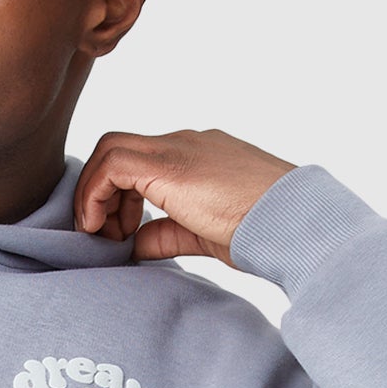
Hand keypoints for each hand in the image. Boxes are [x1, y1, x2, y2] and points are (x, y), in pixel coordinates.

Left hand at [72, 128, 293, 261]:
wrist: (291, 221)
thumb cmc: (262, 230)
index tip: (123, 233)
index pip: (141, 160)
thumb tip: (136, 245)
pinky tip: (102, 228)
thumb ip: (166, 233)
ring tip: (102, 234)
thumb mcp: (202, 232)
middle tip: (105, 234)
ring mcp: (178, 147)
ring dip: (95, 194)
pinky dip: (96, 195)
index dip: (120, 196)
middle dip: (101, 193)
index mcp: (198, 155)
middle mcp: (185, 142)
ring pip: (110, 149)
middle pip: (119, 149)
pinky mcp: (169, 164)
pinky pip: (112, 164)